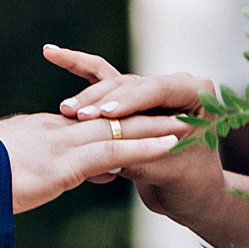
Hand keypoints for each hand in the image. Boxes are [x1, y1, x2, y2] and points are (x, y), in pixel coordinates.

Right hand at [0, 109, 181, 212]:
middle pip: (107, 118)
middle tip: (174, 112)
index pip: (82, 125)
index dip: (112, 123)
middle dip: (143, 116)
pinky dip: (146, 146)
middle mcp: (50, 130)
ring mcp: (58, 144)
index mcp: (34, 133)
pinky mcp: (62, 163)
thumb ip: (17, 173)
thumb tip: (29, 181)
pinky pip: (114, 150)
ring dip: (156, 126)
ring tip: (189, 123)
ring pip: (118, 129)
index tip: (136, 122)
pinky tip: (171, 145)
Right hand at [44, 46, 248, 247]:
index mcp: (197, 92)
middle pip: (131, 85)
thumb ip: (140, 162)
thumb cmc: (189, 186)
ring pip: (113, 84)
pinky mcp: (133, 98)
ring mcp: (153, 88)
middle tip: (76, 114)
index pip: (157, 89)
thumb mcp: (167, 174)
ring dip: (88, 97)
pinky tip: (51, 53)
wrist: (193, 195)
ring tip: (66, 110)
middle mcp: (176, 83)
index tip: (106, 114)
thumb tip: (108, 160)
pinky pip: (103, 79)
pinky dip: (78, 67)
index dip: (130, 101)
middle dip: (102, 100)